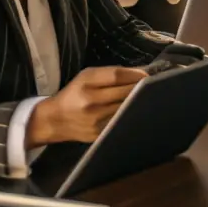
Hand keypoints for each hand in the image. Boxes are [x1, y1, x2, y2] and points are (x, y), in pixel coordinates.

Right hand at [26, 67, 146, 146]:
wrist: (55, 120)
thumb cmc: (74, 93)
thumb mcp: (86, 76)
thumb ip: (110, 73)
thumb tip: (140, 72)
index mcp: (86, 83)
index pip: (117, 76)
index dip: (135, 74)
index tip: (147, 75)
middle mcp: (91, 101)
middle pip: (125, 92)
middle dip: (141, 88)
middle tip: (152, 85)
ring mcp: (96, 120)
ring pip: (126, 108)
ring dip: (138, 102)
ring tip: (147, 98)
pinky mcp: (99, 133)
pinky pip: (121, 121)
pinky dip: (130, 115)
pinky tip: (135, 111)